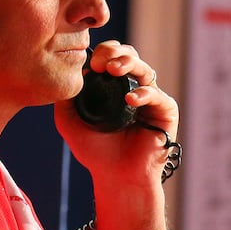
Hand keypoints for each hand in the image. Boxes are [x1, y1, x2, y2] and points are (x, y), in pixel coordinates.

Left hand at [54, 40, 178, 183]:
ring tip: (113, 70)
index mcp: (112, 86)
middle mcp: (132, 87)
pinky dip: (145, 93)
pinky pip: (158, 95)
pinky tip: (130, 99)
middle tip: (101, 62)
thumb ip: (65, 98)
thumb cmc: (94, 151)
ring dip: (129, 64)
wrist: (115, 177)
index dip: (102, 53)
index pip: (110, 57)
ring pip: (144, 69)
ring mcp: (150, 98)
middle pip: (129, 56)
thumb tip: (72, 72)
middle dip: (115, 52)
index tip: (90, 62)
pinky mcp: (165, 111)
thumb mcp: (69, 121)